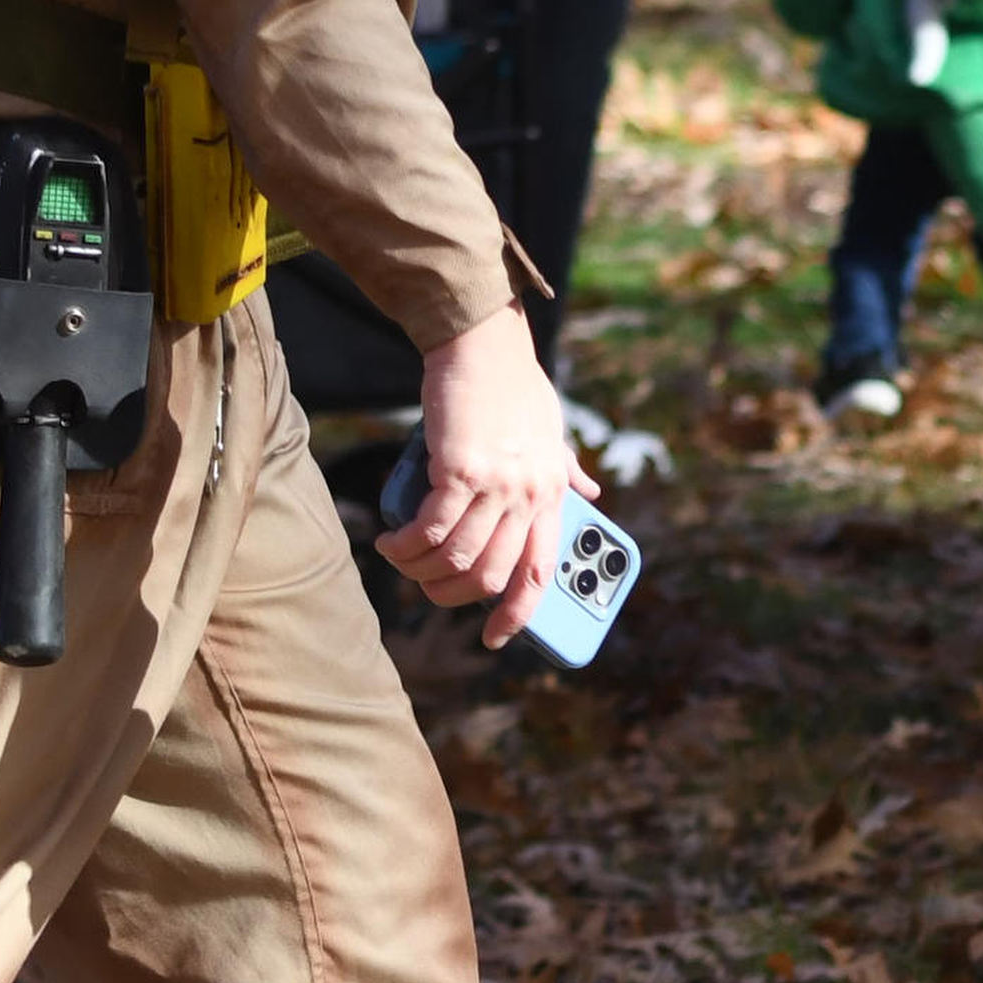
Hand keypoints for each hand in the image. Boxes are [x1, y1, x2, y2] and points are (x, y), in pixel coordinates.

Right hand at [379, 306, 586, 646]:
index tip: (496, 637)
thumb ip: (567, 466)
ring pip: (455, 558)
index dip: (517, 614)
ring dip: (420, 571)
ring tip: (400, 560)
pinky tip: (391, 542)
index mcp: (552, 494)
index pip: (541, 573)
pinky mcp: (459, 469)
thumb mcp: (555, 430)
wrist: (484, 344)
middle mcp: (530, 496)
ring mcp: (497, 485)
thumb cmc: (515, 384)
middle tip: (427, 587)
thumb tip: (591, 491)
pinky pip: (430, 528)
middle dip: (451, 595)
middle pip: (490, 576)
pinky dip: (406, 545)